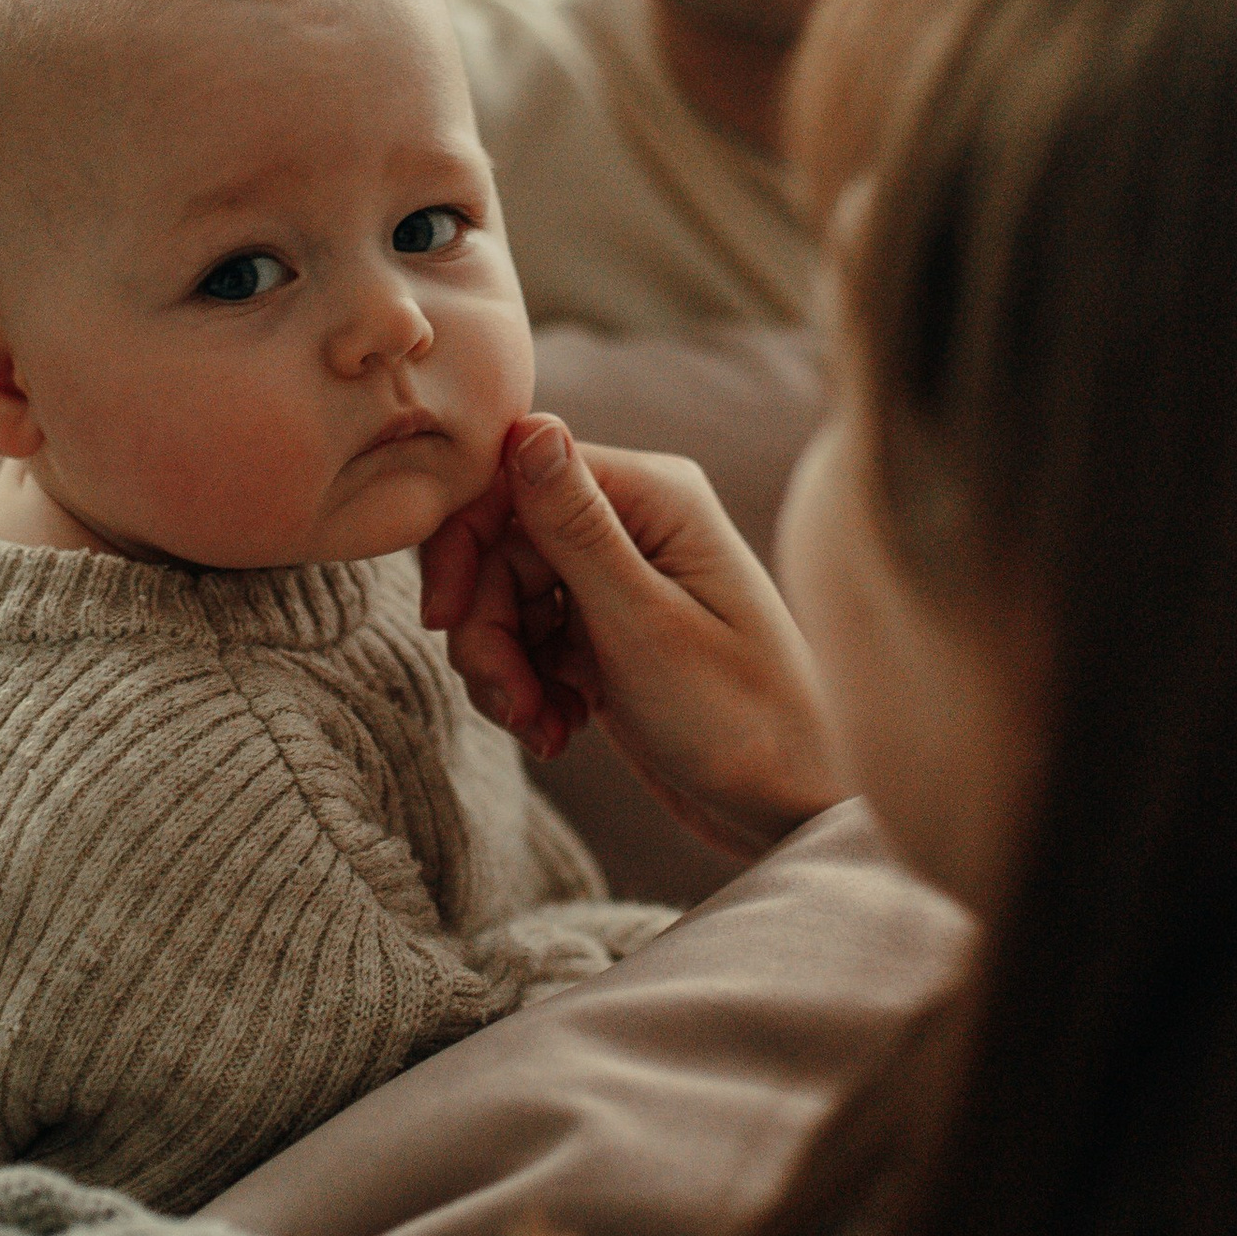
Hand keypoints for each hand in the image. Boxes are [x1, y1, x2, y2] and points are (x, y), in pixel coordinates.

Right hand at [420, 418, 844, 861]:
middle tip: (508, 702)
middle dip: (486, 628)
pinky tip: (558, 731)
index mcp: (653, 495)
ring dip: (503, 668)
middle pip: (501, 546)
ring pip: (506, 598)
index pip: (513, 477)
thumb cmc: (741, 717)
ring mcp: (621, 578)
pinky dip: (527, 687)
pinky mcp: (609, 632)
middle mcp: (636, 522)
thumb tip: (526, 424)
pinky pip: (530, 640)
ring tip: (541, 729)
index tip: (446, 621)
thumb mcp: (644, 625)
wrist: (790, 812)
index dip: (464, 544)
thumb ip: (576, 528)